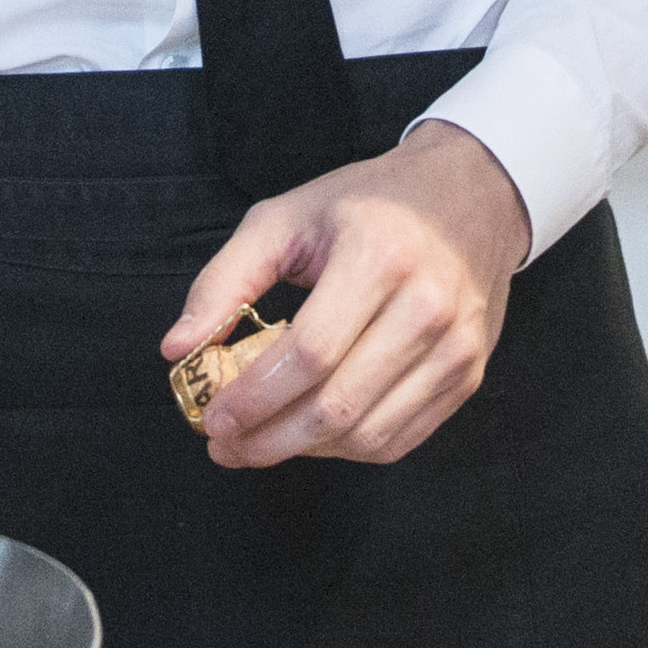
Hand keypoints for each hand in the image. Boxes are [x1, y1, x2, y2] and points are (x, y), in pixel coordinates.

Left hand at [166, 122, 530, 469]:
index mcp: (379, 256)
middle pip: (337, 405)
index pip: (309, 354)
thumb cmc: (368, 204)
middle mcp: (428, 306)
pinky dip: (346, 450)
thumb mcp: (285, 218)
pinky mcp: (469, 375)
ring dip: (303, 452)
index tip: (213, 418)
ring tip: (259, 443)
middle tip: (225, 444)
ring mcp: (457, 347)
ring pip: (368, 434)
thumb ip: (224, 280)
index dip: (255, 398)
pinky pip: (399, 439)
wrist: (471, 195)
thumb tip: (177, 349)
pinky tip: (310, 435)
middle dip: (268, 439)